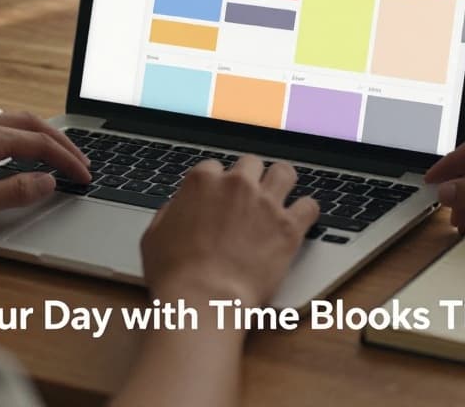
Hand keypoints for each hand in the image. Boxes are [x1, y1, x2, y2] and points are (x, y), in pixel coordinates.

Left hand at [0, 112, 90, 232]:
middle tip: (80, 161)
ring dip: (40, 135)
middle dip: (60, 141)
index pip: (39, 144)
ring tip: (58, 152)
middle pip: (31, 123)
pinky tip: (20, 150)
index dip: (66, 160)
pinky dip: (19, 135)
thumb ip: (17, 191)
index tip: (84, 176)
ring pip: (13, 120)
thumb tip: (48, 182)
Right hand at [140, 156, 319, 306]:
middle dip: (250, 178)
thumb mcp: (154, 236)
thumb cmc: (175, 274)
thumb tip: (177, 208)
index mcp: (202, 181)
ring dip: (282, 182)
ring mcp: (266, 204)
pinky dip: (306, 211)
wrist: (203, 300)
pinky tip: (301, 219)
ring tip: (281, 195)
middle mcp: (237, 185)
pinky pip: (310, 206)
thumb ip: (169, 213)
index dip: (216, 184)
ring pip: (285, 173)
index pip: (214, 167)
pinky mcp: (289, 227)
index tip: (219, 197)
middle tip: (249, 197)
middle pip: (251, 164)